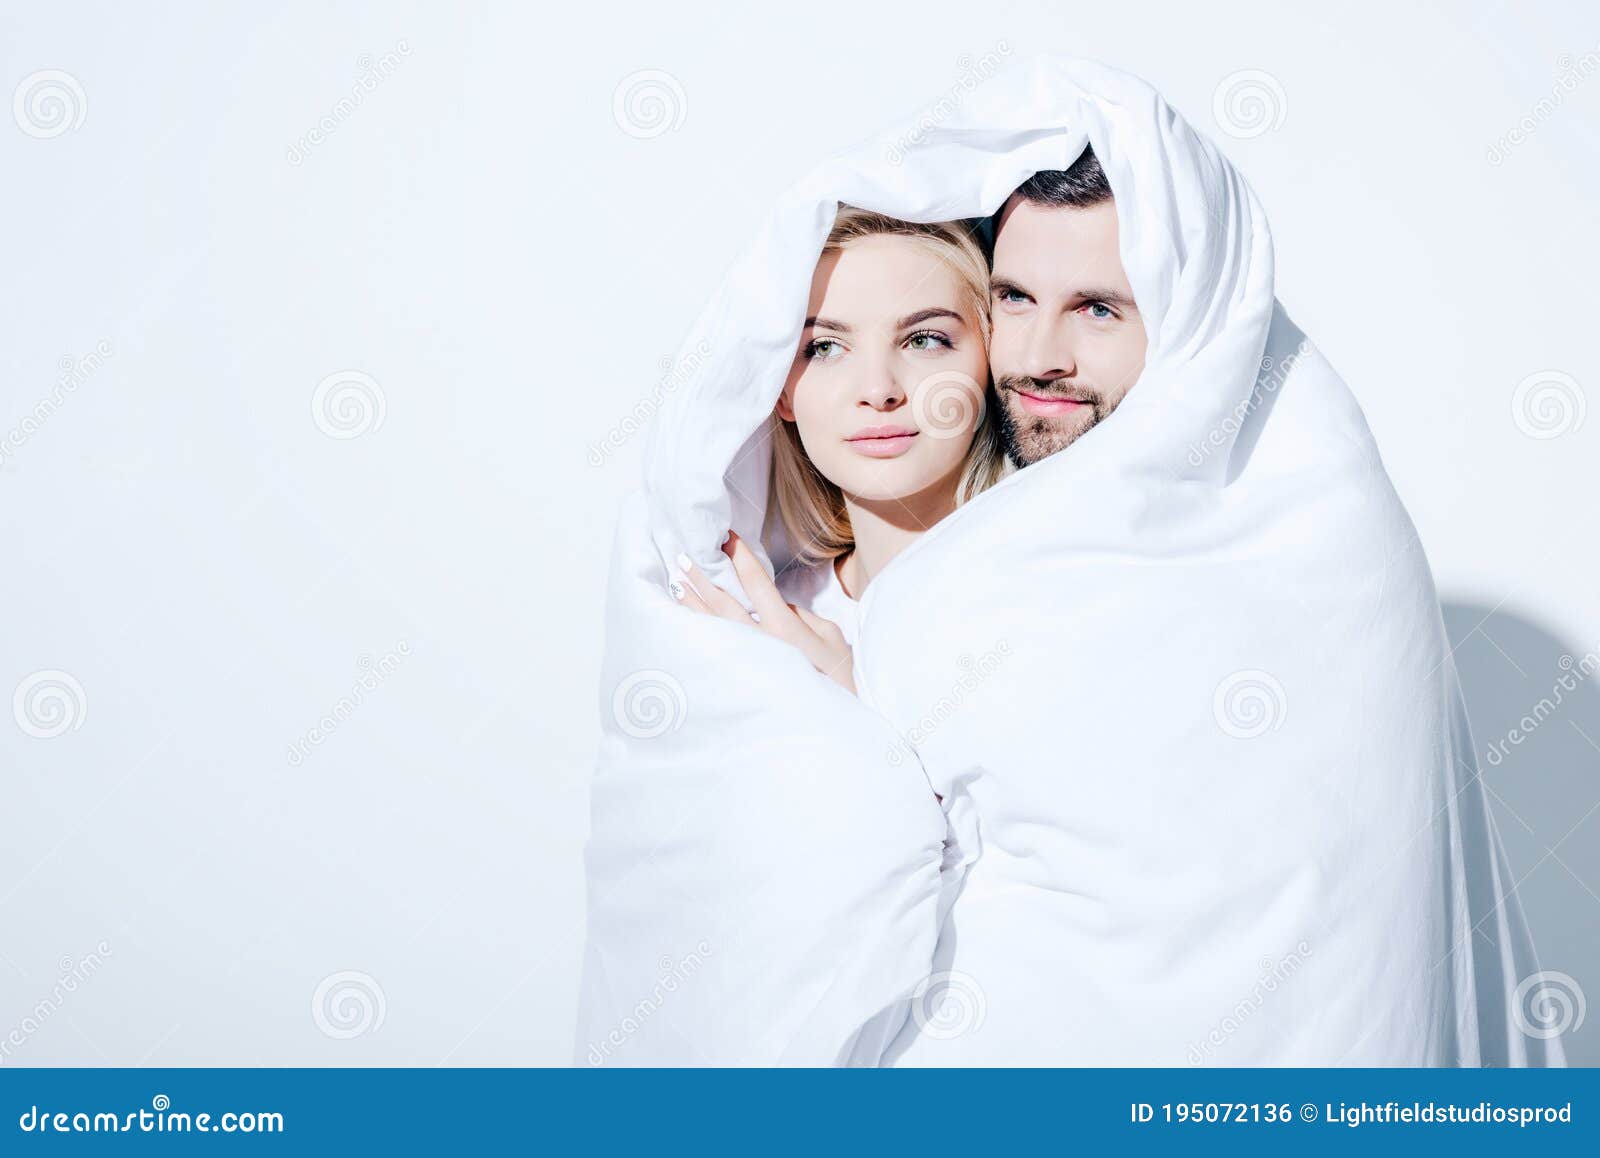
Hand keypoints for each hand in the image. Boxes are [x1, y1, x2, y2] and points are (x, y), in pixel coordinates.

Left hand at [672, 531, 855, 693]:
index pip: (755, 582)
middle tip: (682, 556)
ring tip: (675, 582)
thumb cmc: (841, 678)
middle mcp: (759, 643)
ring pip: (711, 626)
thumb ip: (800, 615)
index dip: (740, 556)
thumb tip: (775, 603)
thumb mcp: (830, 637)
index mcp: (784, 628)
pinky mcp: (740, 680)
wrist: (835, 725)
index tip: (726, 537)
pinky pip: (712, 651)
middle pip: (723, 602)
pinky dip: (697, 632)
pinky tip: (686, 621)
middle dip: (702, 577)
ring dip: (692, 602)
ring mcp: (746, 664)